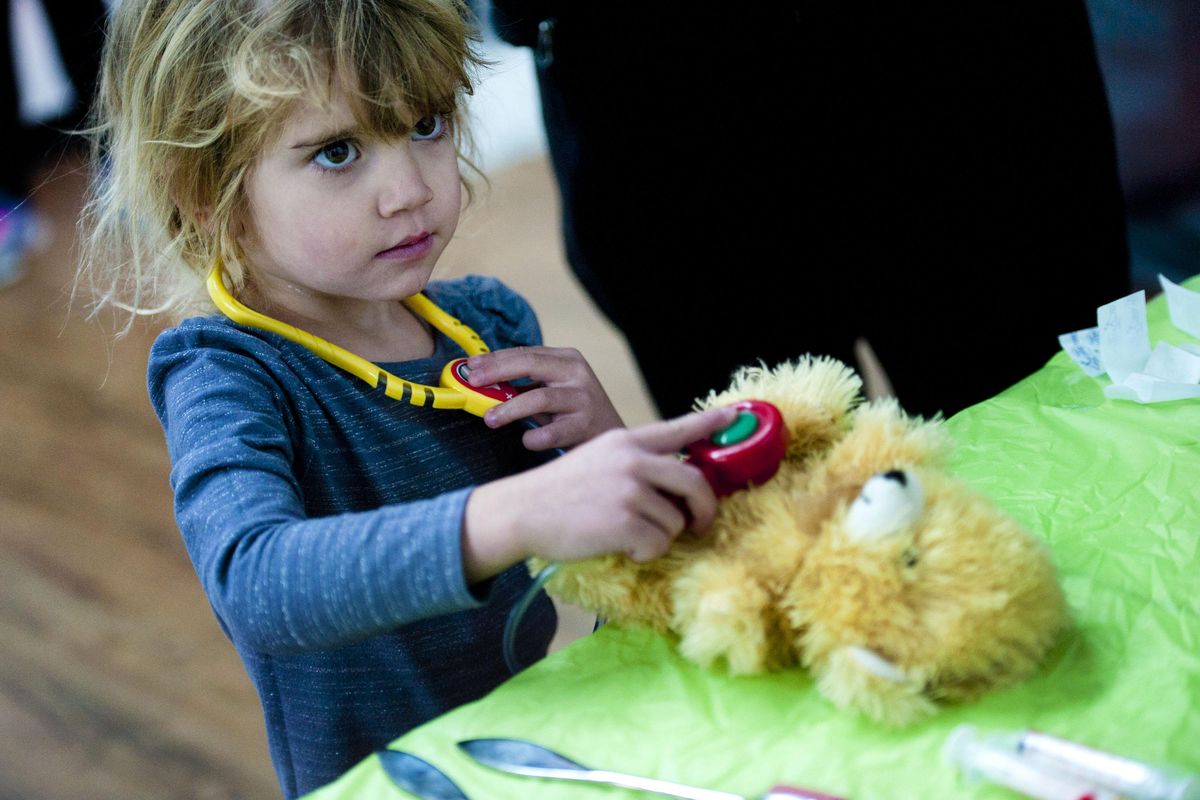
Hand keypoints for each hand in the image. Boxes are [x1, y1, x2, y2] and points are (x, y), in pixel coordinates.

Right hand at [462, 406, 738, 582]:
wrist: (522, 511)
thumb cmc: (560, 491)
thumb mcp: (598, 459)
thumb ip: (635, 462)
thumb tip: (677, 482)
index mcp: (627, 441)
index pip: (678, 429)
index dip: (710, 423)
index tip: (735, 416)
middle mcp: (633, 460)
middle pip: (694, 481)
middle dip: (703, 508)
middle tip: (698, 524)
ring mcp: (629, 489)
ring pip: (676, 520)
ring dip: (660, 536)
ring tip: (630, 535)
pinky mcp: (624, 521)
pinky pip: (659, 543)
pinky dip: (645, 553)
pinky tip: (623, 547)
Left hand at [465, 346, 624, 450]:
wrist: (612, 435)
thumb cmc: (575, 411)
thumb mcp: (555, 388)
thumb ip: (526, 384)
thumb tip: (484, 383)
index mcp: (568, 359)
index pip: (526, 353)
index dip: (495, 359)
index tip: (471, 367)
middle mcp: (578, 374)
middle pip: (531, 365)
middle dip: (498, 372)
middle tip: (473, 383)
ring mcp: (583, 399)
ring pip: (540, 398)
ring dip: (510, 409)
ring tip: (490, 418)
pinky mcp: (585, 426)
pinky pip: (552, 432)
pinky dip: (535, 437)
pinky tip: (527, 440)